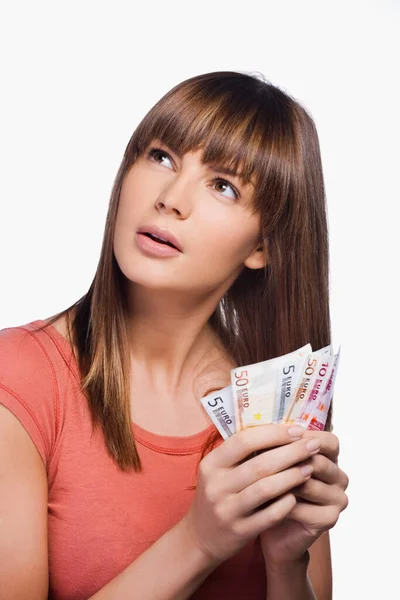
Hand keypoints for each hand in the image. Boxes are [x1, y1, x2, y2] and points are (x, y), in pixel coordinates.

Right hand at [182, 424, 323, 564]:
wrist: (201, 538)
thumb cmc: (219, 495)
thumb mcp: (219, 471)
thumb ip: (242, 453)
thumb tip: (281, 430)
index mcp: (211, 464)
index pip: (244, 440)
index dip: (273, 433)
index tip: (297, 430)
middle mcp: (216, 485)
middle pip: (260, 464)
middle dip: (292, 452)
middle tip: (313, 445)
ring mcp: (227, 510)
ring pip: (266, 488)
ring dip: (292, 476)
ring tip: (310, 468)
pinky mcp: (239, 531)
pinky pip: (270, 515)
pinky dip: (286, 503)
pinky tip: (298, 496)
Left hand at [260, 430, 348, 568]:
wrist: (269, 523)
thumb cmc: (270, 486)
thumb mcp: (274, 461)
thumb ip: (276, 445)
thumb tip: (264, 426)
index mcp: (331, 458)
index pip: (329, 441)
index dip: (304, 438)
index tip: (276, 437)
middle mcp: (340, 477)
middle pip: (318, 461)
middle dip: (288, 459)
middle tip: (260, 459)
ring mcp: (338, 499)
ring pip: (309, 483)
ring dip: (281, 481)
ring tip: (258, 480)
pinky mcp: (329, 519)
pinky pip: (303, 508)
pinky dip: (281, 504)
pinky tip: (264, 502)